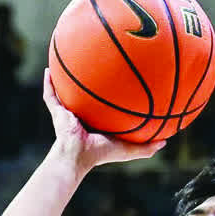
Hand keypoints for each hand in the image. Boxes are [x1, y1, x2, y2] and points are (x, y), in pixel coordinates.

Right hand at [42, 69, 164, 172]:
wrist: (77, 157)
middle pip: (86, 93)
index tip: (120, 77)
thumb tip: (166, 141)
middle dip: (89, 78)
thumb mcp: (127, 149)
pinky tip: (47, 69)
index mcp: (97, 121)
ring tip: (68, 58)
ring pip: (66, 91)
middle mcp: (82, 114)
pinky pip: (50, 95)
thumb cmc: (100, 154)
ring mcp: (68, 112)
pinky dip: (48, 84)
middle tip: (96, 60)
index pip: (104, 104)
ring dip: (65, 77)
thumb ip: (146, 147)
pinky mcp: (57, 112)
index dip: (110, 92)